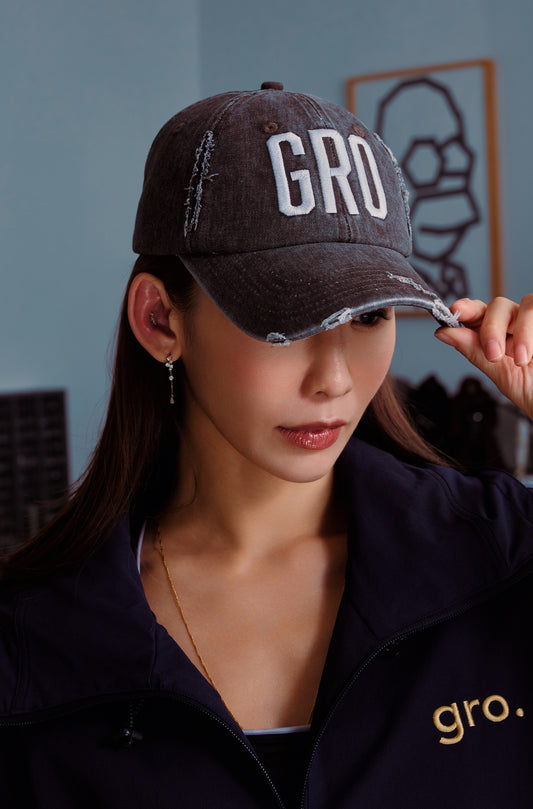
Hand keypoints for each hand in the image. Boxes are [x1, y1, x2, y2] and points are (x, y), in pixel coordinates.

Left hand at [434, 295, 532, 419]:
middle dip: (492, 328)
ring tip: (520, 360)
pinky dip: (531, 333)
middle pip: (498, 305)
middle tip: (493, 355)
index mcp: (499, 336)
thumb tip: (445, 333)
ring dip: (520, 332)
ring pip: (525, 304)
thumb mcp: (502, 375)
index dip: (467, 308)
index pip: (479, 312)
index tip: (456, 310)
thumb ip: (475, 352)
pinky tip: (531, 355)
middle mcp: (517, 325)